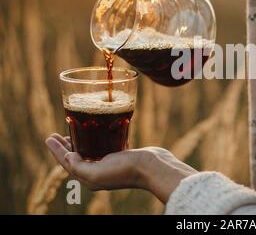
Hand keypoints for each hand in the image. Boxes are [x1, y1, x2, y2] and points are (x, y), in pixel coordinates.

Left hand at [45, 133, 196, 202]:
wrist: (152, 167)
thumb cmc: (126, 170)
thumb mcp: (97, 172)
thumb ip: (79, 167)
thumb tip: (69, 158)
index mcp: (90, 178)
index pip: (67, 163)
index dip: (56, 151)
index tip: (48, 137)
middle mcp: (98, 172)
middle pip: (76, 158)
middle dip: (65, 147)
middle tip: (55, 134)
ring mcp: (110, 164)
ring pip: (89, 152)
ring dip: (79, 143)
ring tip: (73, 133)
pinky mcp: (121, 156)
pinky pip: (104, 147)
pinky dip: (96, 140)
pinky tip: (97, 132)